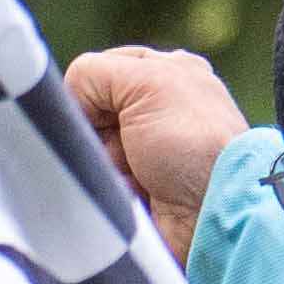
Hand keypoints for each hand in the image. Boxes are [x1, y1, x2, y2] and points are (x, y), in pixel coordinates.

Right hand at [66, 45, 247, 256]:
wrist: (216, 212)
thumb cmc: (191, 142)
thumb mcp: (146, 82)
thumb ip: (94, 73)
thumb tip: (67, 101)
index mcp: (166, 73)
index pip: (99, 71)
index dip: (90, 90)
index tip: (101, 110)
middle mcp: (158, 110)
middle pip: (91, 114)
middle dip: (98, 132)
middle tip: (125, 144)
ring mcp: (149, 152)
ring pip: (92, 152)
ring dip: (104, 164)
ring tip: (134, 175)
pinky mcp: (141, 191)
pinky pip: (103, 185)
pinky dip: (112, 190)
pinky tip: (136, 195)